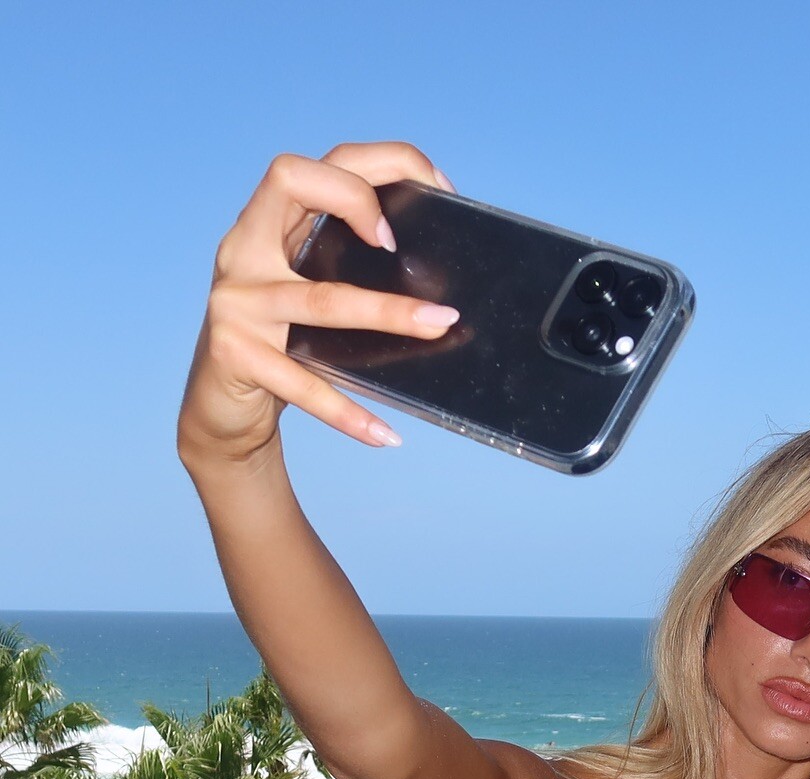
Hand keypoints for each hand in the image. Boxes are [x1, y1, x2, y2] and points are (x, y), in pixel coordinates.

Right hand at [178, 141, 457, 464]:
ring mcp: (236, 302)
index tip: (431, 189)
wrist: (219, 413)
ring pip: (321, 298)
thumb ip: (344, 271)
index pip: (315, 165)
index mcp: (266, 227)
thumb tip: (436, 281)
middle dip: (357, 197)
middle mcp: (243, 251)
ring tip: (440, 325)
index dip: (375, 162)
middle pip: (293, 181)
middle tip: (401, 243)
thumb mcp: (306, 297)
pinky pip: (303, 384)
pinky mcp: (235, 355)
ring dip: (388, 311)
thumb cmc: (278, 349)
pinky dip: (348, 412)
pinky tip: (386, 435)